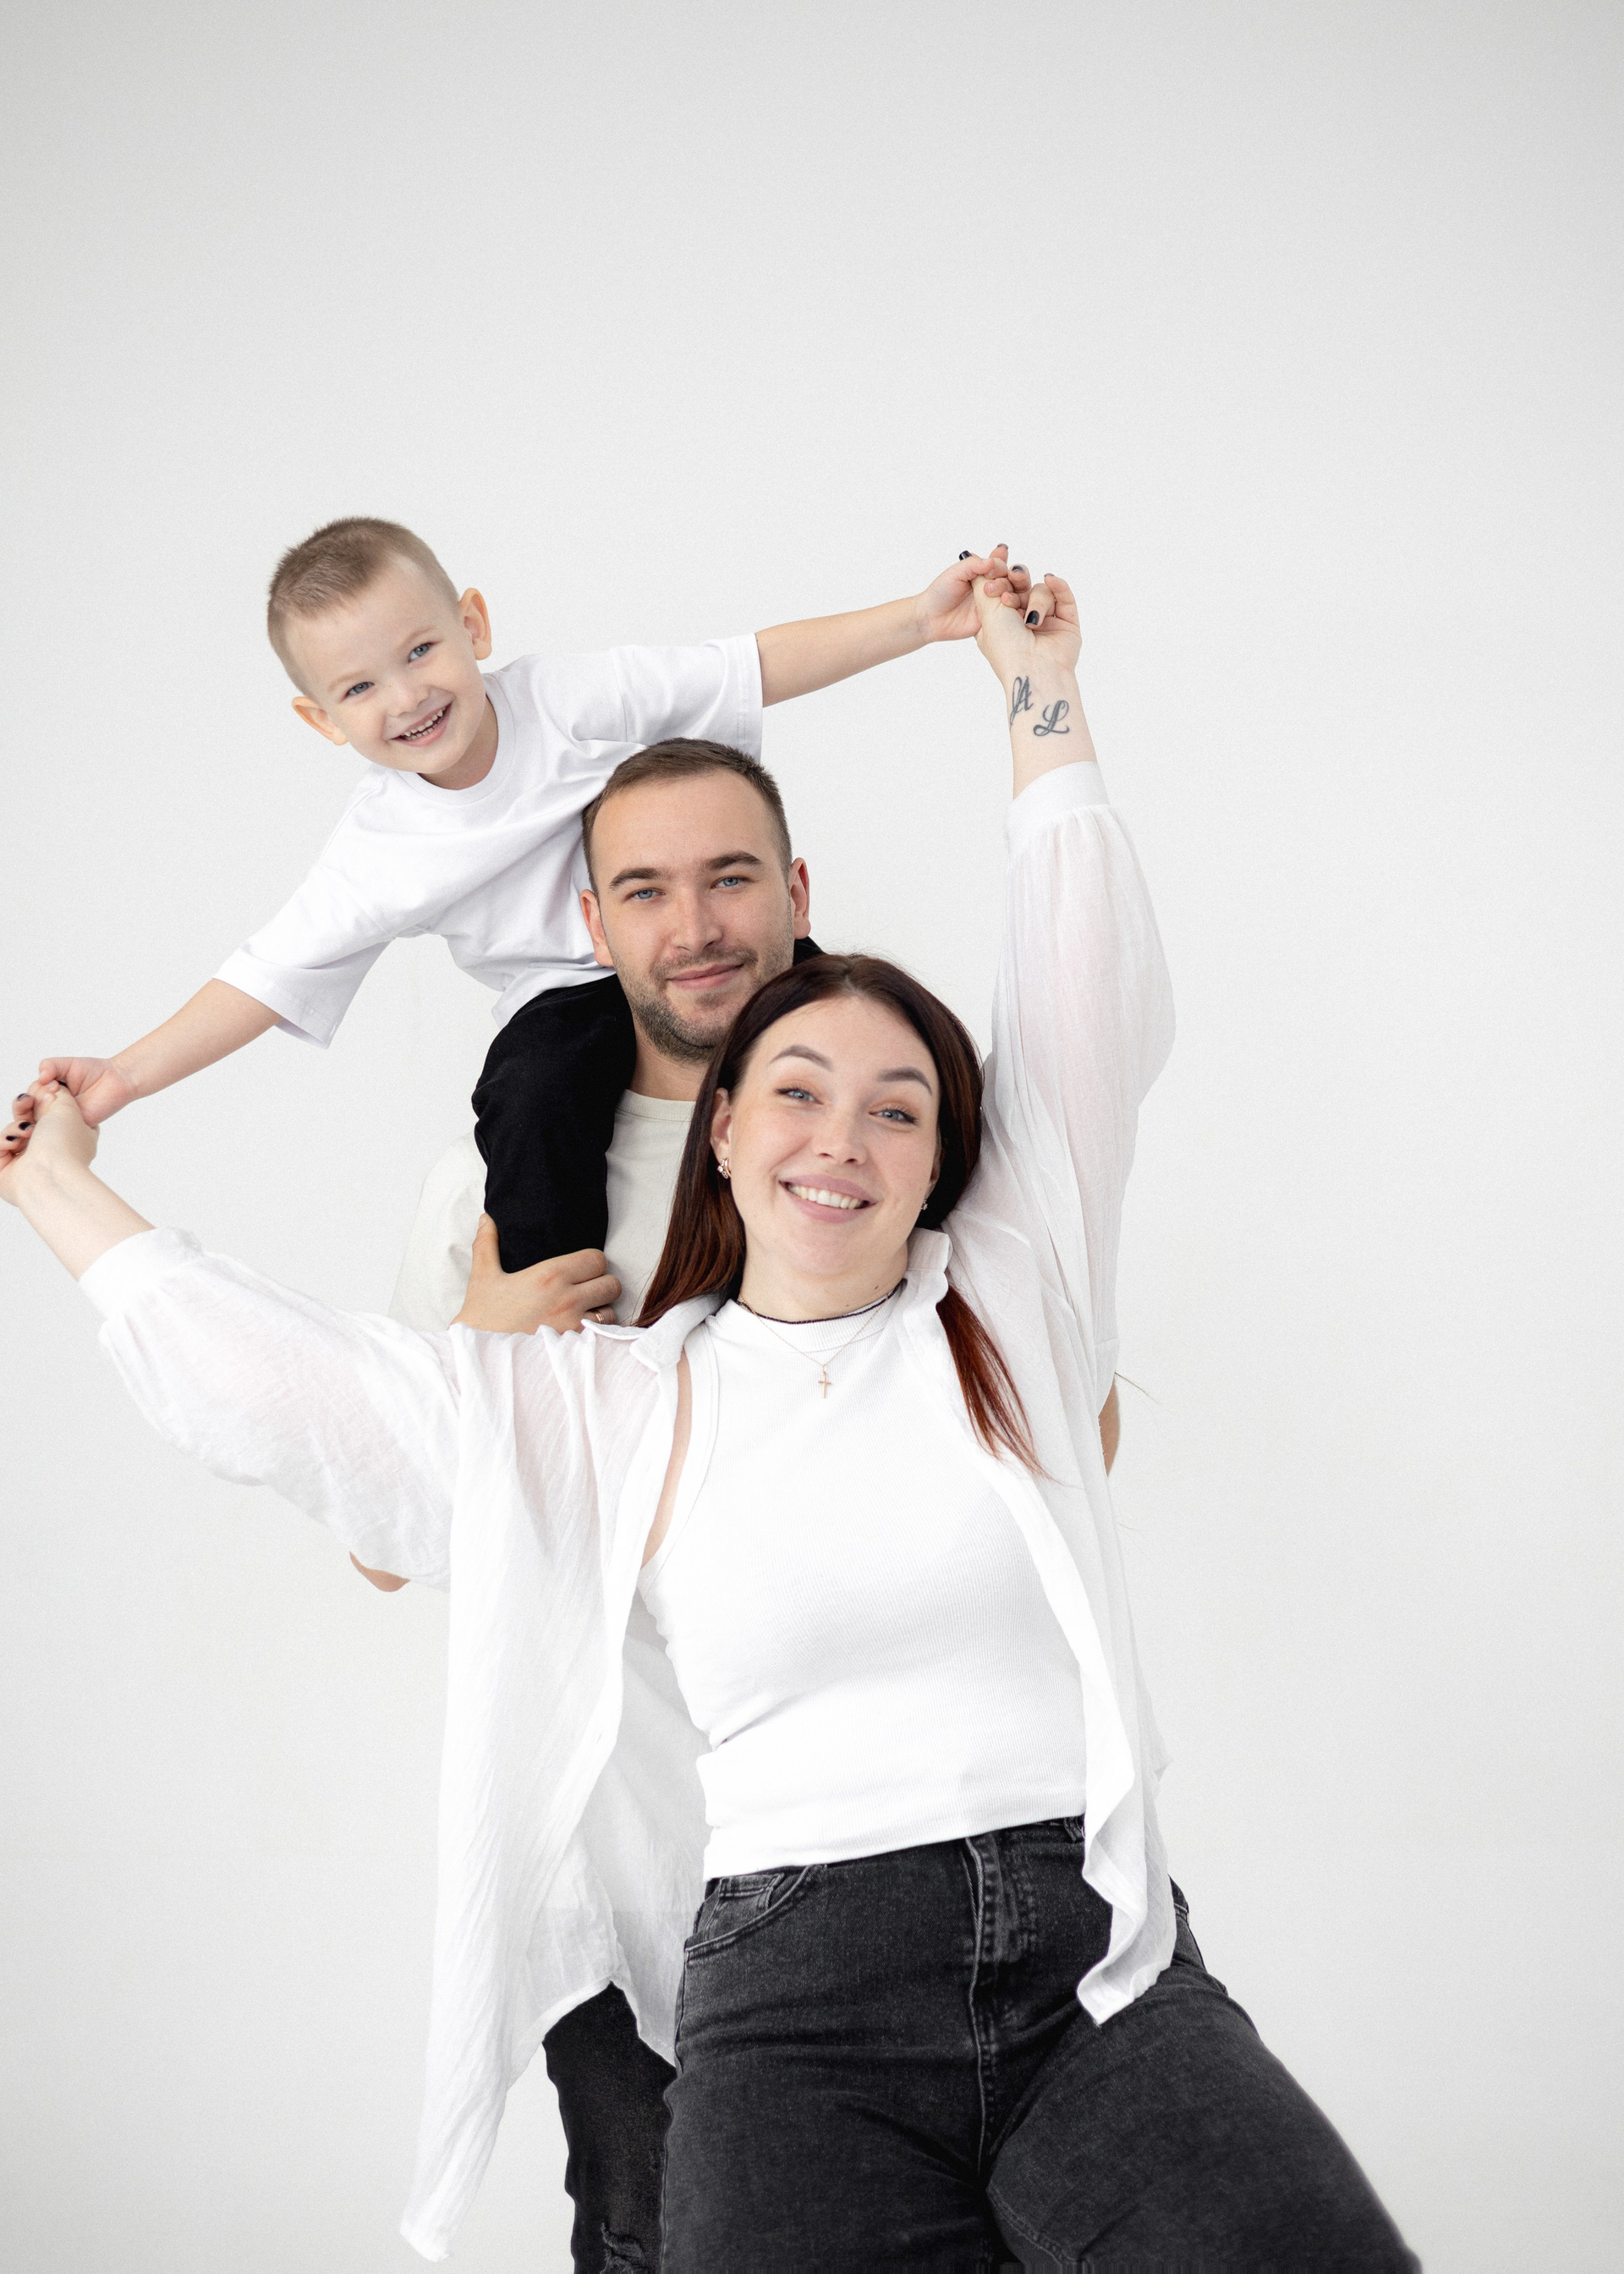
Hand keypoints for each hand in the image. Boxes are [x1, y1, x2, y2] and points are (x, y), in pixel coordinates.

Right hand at [0, 1082, 97, 1201]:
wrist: (49, 1176)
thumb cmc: (64, 1145)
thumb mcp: (68, 1109)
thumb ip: (58, 1094)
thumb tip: (48, 1088)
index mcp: (72, 1140)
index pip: (54, 1117)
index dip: (44, 1102)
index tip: (43, 1091)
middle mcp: (51, 1152)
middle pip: (29, 1122)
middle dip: (24, 1108)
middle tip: (26, 1100)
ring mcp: (30, 1163)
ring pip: (13, 1133)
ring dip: (16, 1127)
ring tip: (27, 1131)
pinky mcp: (8, 1173)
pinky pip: (0, 1147)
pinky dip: (4, 1141)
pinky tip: (14, 1143)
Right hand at [33, 1055, 136, 1127]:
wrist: (117, 1080)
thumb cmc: (93, 1071)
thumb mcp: (67, 1064)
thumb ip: (50, 1066)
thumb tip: (40, 1077)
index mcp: (47, 1092)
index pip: (29, 1097)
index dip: (35, 1092)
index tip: (52, 1084)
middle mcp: (52, 1107)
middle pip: (31, 1112)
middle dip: (37, 1102)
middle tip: (53, 1092)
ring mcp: (63, 1118)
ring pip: (43, 1122)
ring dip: (45, 1113)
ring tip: (57, 1100)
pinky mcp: (75, 1126)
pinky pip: (61, 1130)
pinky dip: (57, 1124)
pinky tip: (61, 1114)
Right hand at [452, 1215, 621, 1333]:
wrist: (478, 1358)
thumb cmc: (481, 1317)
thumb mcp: (482, 1278)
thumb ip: (487, 1244)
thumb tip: (486, 1219)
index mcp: (549, 1276)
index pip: (597, 1259)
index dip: (592, 1262)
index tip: (581, 1269)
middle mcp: (567, 1300)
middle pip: (611, 1284)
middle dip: (601, 1285)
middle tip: (585, 1290)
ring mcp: (574, 1327)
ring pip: (611, 1312)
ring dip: (601, 1311)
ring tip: (582, 1312)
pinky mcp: (575, 1350)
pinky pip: (602, 1337)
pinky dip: (597, 1334)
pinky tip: (581, 1332)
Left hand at [914, 544, 1029, 642]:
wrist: (931, 618)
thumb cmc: (940, 593)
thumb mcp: (954, 573)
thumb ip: (972, 565)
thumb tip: (992, 561)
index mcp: (983, 573)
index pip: (1000, 565)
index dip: (1001, 564)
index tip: (992, 569)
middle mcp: (992, 587)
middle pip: (1013, 579)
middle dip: (1014, 578)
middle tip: (1004, 581)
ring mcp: (994, 604)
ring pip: (1015, 596)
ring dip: (1014, 594)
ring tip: (1004, 597)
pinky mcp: (994, 621)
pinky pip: (1010, 616)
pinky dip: (1015, 612)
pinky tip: (1015, 611)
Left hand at [972, 567, 1080, 682]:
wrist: (1033, 669)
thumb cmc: (1006, 645)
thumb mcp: (986, 611)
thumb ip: (983, 584)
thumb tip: (981, 566)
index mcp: (1001, 623)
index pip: (1002, 590)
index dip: (999, 579)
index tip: (992, 577)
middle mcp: (1022, 621)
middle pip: (1023, 587)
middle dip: (1017, 580)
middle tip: (1012, 578)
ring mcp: (1046, 622)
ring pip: (1042, 592)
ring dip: (1036, 601)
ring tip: (1031, 621)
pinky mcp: (1067, 623)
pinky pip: (1064, 596)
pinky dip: (1058, 586)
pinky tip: (1050, 580)